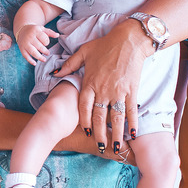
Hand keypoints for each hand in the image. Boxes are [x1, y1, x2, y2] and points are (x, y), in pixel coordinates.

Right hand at [15, 23, 56, 64]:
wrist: (22, 30)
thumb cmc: (34, 30)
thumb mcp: (42, 29)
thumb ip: (50, 32)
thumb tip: (58, 35)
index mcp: (36, 31)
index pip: (44, 39)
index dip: (47, 42)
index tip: (46, 43)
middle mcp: (30, 37)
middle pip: (39, 46)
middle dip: (45, 51)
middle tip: (48, 53)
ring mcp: (25, 43)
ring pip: (33, 52)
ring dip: (39, 57)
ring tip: (44, 60)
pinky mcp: (21, 49)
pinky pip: (26, 56)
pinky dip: (30, 60)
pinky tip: (35, 63)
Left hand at [55, 21, 145, 152]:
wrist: (128, 39)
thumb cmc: (105, 45)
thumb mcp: (83, 52)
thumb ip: (68, 65)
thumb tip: (55, 73)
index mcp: (89, 83)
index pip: (84, 107)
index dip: (85, 121)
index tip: (86, 131)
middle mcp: (102, 91)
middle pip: (99, 117)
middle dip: (99, 134)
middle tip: (99, 146)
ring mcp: (117, 92)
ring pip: (115, 118)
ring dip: (115, 134)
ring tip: (116, 147)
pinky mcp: (131, 90)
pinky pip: (131, 110)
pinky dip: (132, 123)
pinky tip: (132, 134)